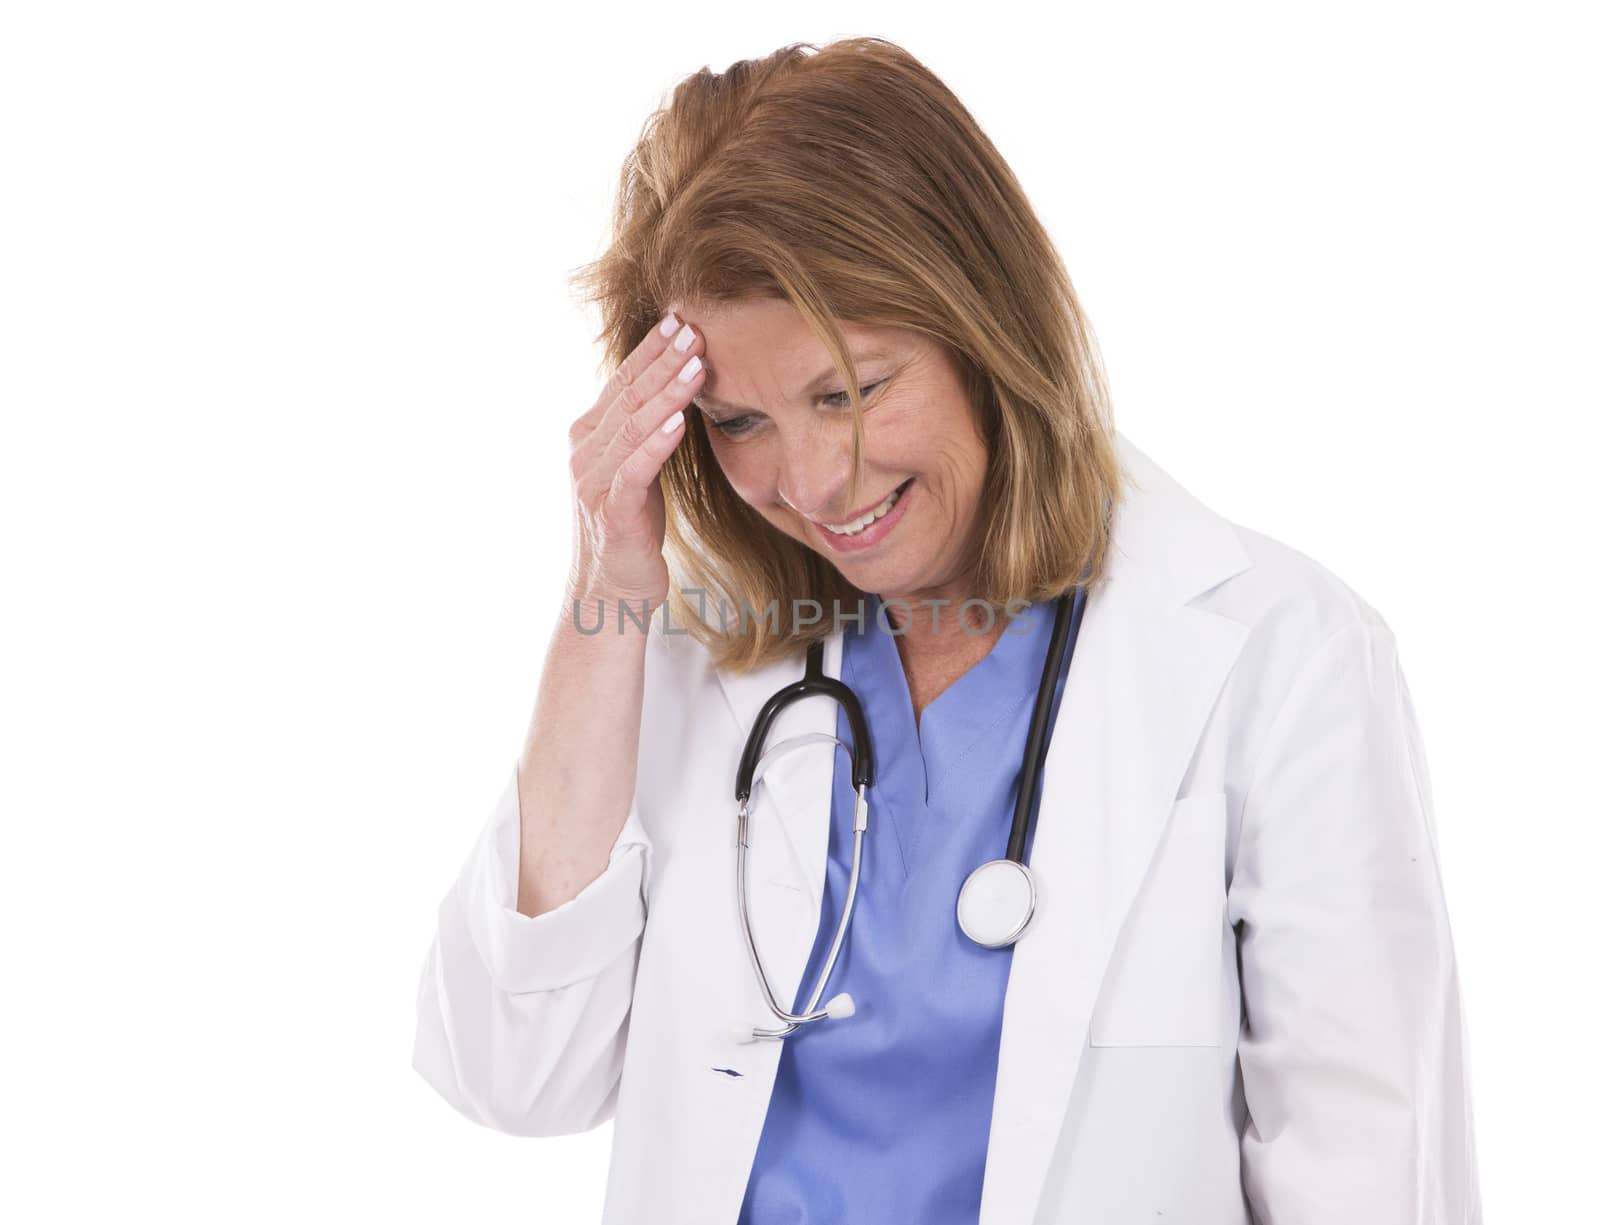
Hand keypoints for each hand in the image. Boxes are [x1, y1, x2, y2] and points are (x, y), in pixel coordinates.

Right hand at [565, 309, 705, 615]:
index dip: (651, 350)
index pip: (622, 382)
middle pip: (628, 397)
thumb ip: (645, 432)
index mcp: (590, 437)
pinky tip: (679, 422)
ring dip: (667, 393)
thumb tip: (673, 390)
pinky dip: (657, 444)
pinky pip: (635, 471)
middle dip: (663, 360)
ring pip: (633, 427)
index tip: (680, 319)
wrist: (610, 592)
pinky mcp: (613, 512)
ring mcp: (595, 482)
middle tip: (694, 328)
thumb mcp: (637, 469)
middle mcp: (585, 453)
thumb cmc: (630, 528)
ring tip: (696, 365)